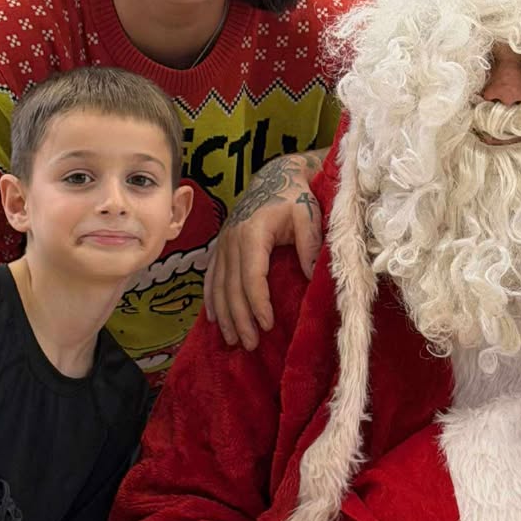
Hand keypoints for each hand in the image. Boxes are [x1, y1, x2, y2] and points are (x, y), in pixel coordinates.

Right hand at [202, 151, 324, 348]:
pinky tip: (214, 319)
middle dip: (240, 318)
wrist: (277, 175)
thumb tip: (309, 277)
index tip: (268, 325)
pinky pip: (211, 276)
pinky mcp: (221, 246)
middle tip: (250, 344)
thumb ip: (309, 244)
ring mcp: (223, 242)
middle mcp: (232, 239)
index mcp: (253, 232)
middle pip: (232, 286)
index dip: (257, 303)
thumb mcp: (308, 214)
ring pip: (219, 285)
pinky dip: (212, 299)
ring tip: (233, 339)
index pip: (252, 276)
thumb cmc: (296, 196)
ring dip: (225, 315)